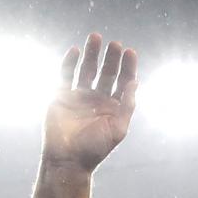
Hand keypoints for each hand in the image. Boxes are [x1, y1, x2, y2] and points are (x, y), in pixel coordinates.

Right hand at [42, 33, 137, 172]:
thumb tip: (135, 82)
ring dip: (91, 54)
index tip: (130, 52)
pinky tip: (75, 50)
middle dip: (111, 58)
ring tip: (96, 37)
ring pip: (87, 69)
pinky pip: (66, 75)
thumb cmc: (95, 148)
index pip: (123, 81)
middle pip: (106, 72)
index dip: (128, 66)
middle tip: (115, 43)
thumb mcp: (118, 128)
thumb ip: (127, 105)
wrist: (68, 160)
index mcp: (114, 106)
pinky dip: (69, 62)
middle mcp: (97, 99)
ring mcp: (79, 96)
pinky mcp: (61, 96)